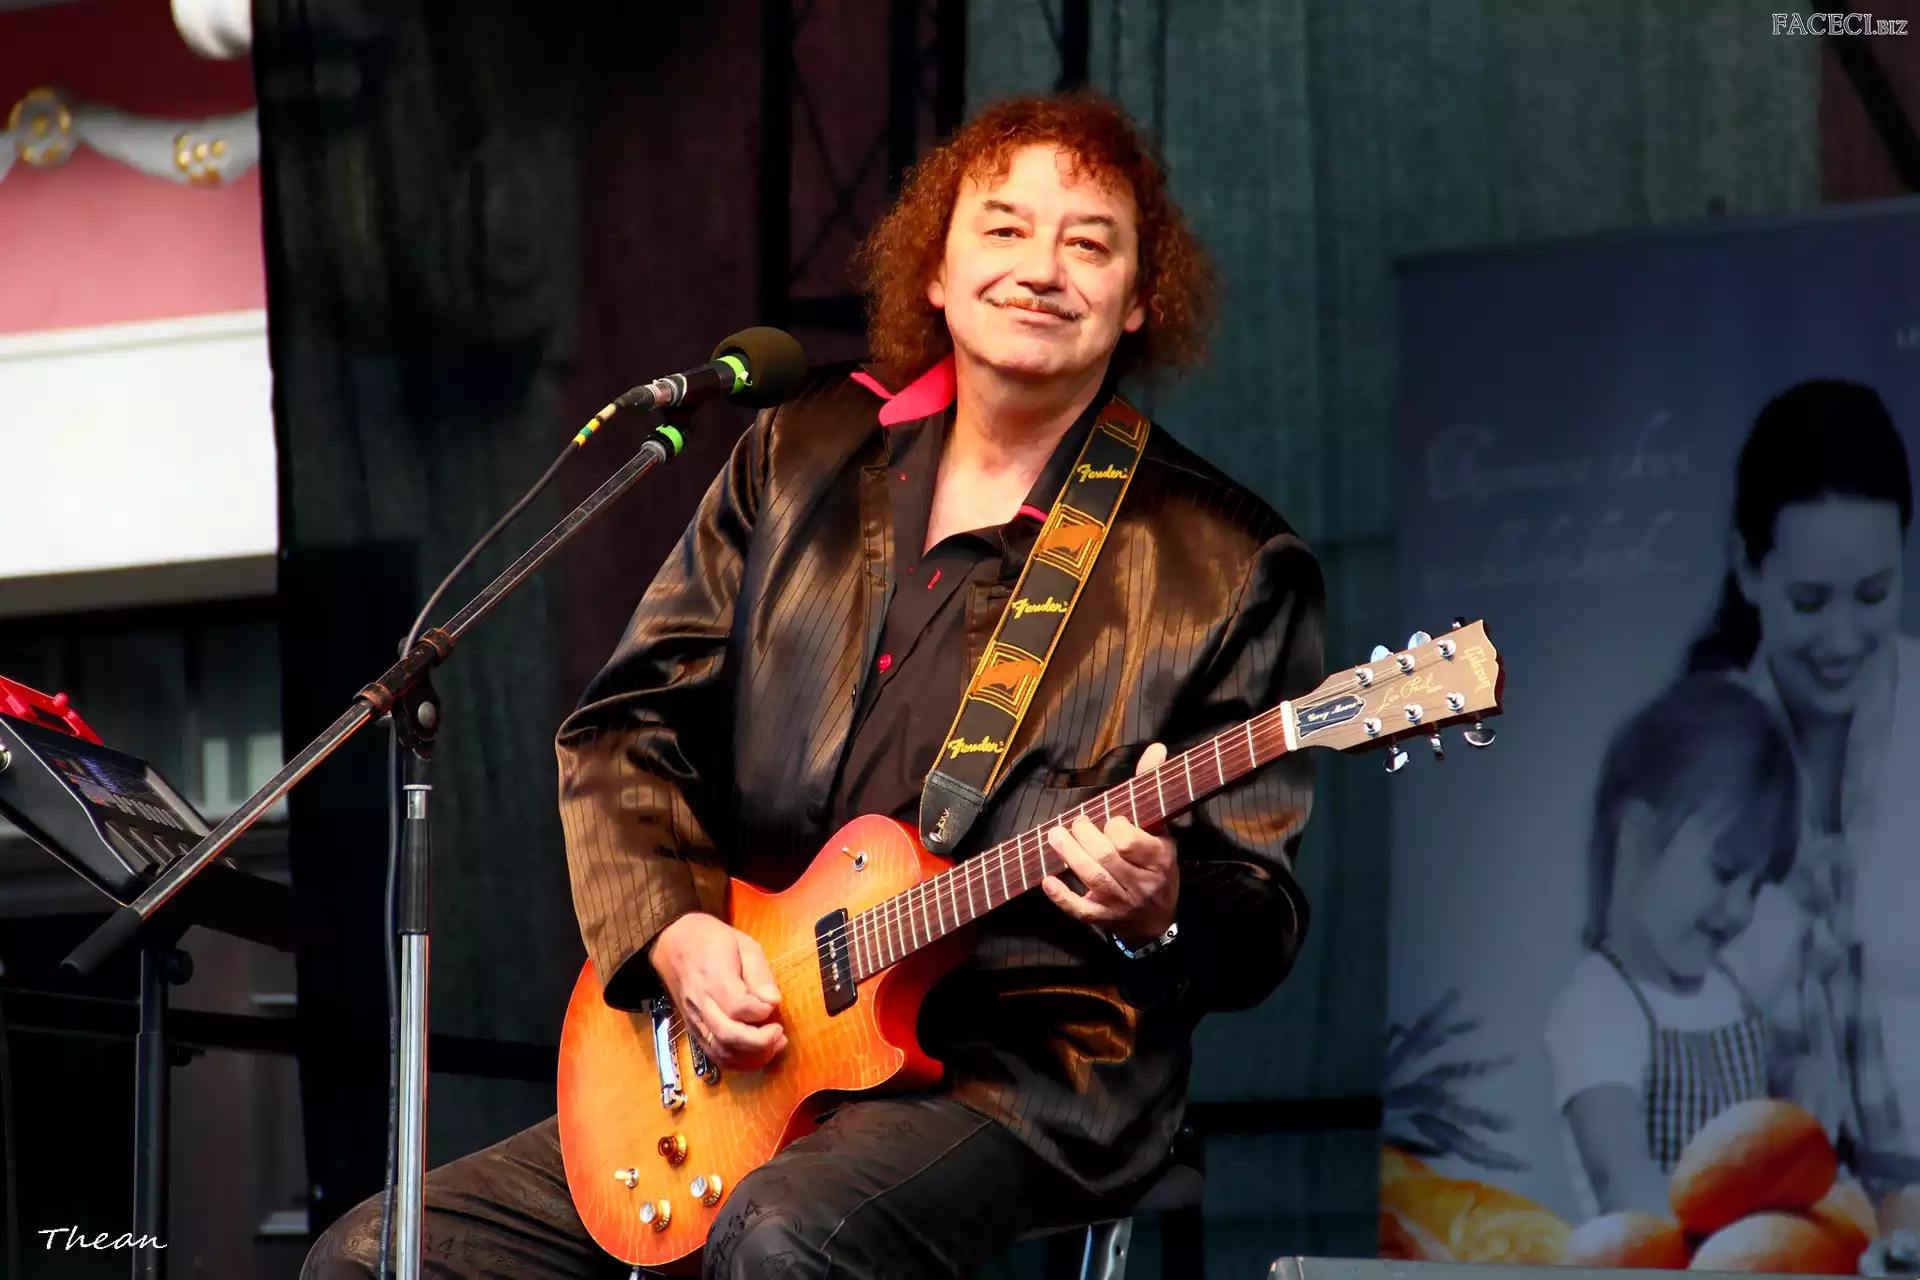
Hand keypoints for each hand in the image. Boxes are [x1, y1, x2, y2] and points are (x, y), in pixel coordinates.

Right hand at [649, 913, 786, 1069]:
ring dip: (751, 1057)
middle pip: (729, 1035)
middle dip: (760, 1042)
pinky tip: (756, 1053)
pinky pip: (714, 1055)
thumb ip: (760, 973)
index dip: (762, 1011)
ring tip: (773, 1044)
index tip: (774, 1004)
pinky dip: (738, 1061)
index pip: (738, 1006)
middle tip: (780, 1033)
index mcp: (713, 977)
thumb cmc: (713, 941)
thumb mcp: (744, 944)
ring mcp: (694, 1020)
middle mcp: (701, 1003)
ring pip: (721, 1052)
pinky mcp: (694, 1030)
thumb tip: (773, 1002)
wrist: (674, 943)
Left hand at [1040, 742, 1177, 947]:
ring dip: (1070, 856)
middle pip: (1107, 858)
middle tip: (1074, 824)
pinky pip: (1080, 910)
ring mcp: (1121, 903)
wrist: (1157, 919)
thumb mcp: (1161, 829)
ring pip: (1093, 879)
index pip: (1130, 840)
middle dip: (1084, 837)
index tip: (1110, 819)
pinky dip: (1062, 896)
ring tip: (1054, 836)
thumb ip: (1151, 788)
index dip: (1115, 826)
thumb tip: (1155, 747)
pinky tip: (1047, 880)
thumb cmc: (1156, 865)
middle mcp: (1141, 882)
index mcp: (1159, 857)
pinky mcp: (1103, 919)